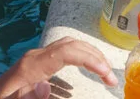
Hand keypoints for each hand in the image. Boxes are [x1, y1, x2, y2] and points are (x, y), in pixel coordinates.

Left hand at [0, 38, 117, 98]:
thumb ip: (27, 98)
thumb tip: (45, 86)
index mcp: (31, 66)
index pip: (67, 51)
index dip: (90, 60)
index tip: (107, 76)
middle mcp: (34, 58)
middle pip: (70, 45)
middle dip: (94, 57)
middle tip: (112, 78)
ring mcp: (34, 61)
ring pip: (66, 47)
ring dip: (87, 56)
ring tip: (104, 73)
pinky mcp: (33, 67)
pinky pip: (60, 55)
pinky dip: (77, 59)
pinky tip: (84, 73)